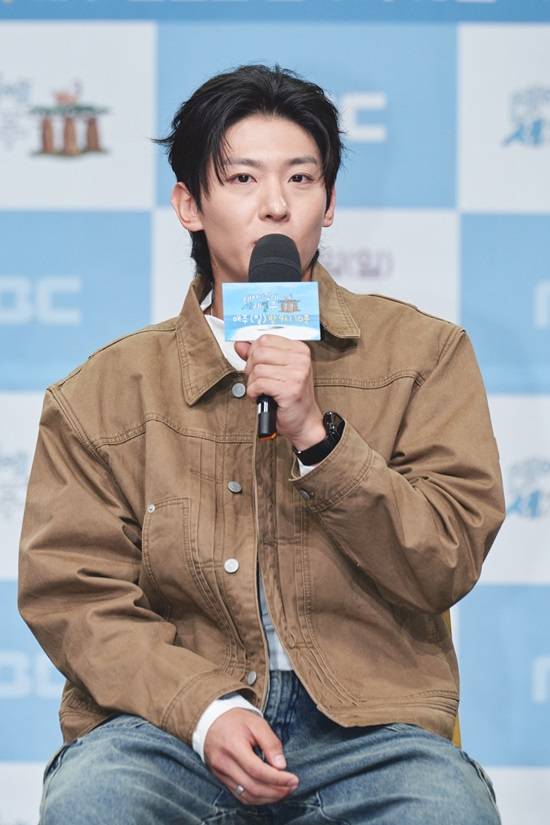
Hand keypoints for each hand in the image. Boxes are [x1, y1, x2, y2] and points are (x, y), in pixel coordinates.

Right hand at [204, 708, 298, 805]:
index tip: (294, 779)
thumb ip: (271, 743)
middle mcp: (224, 763)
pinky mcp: (221, 779)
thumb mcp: (256, 723)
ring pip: (246, 795)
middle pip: (252, 787)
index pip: (257, 771)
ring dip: (268, 798)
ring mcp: (220, 773)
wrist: (211, 721)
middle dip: (276, 791)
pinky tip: (269, 793)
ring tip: (284, 791)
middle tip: (292, 786)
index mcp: (233, 746)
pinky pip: (240, 795)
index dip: (277, 779)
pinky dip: (257, 798)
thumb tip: (282, 766)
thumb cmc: (236, 720)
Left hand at [234, 335, 324, 450]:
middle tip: (257, 380)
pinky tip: (261, 397)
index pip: (265, 339)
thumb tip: (240, 343)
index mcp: (299, 350)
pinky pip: (258, 384)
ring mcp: (297, 374)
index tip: (256, 365)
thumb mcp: (274, 371)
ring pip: (257, 369)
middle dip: (251, 368)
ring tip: (262, 391)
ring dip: (253, 383)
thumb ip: (256, 355)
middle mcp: (301, 359)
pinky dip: (254, 393)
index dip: (253, 352)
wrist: (303, 421)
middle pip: (259, 352)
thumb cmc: (289, 397)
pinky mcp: (290, 389)